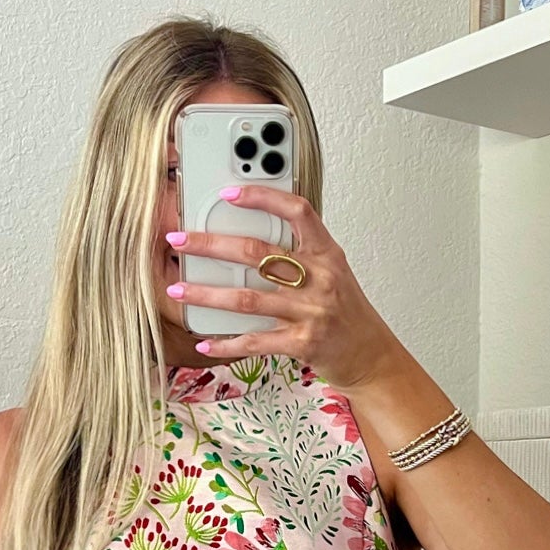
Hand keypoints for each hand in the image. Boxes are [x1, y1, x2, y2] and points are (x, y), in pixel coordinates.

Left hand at [165, 183, 399, 392]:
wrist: (372, 356)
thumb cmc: (347, 312)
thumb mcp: (332, 272)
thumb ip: (300, 253)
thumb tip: (250, 236)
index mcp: (327, 253)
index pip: (297, 211)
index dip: (262, 197)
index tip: (229, 193)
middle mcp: (320, 278)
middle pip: (256, 253)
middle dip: (210, 245)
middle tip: (178, 241)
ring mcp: (311, 312)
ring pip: (246, 298)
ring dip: (206, 294)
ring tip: (177, 290)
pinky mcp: (302, 343)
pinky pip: (255, 341)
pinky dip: (226, 343)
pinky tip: (205, 342)